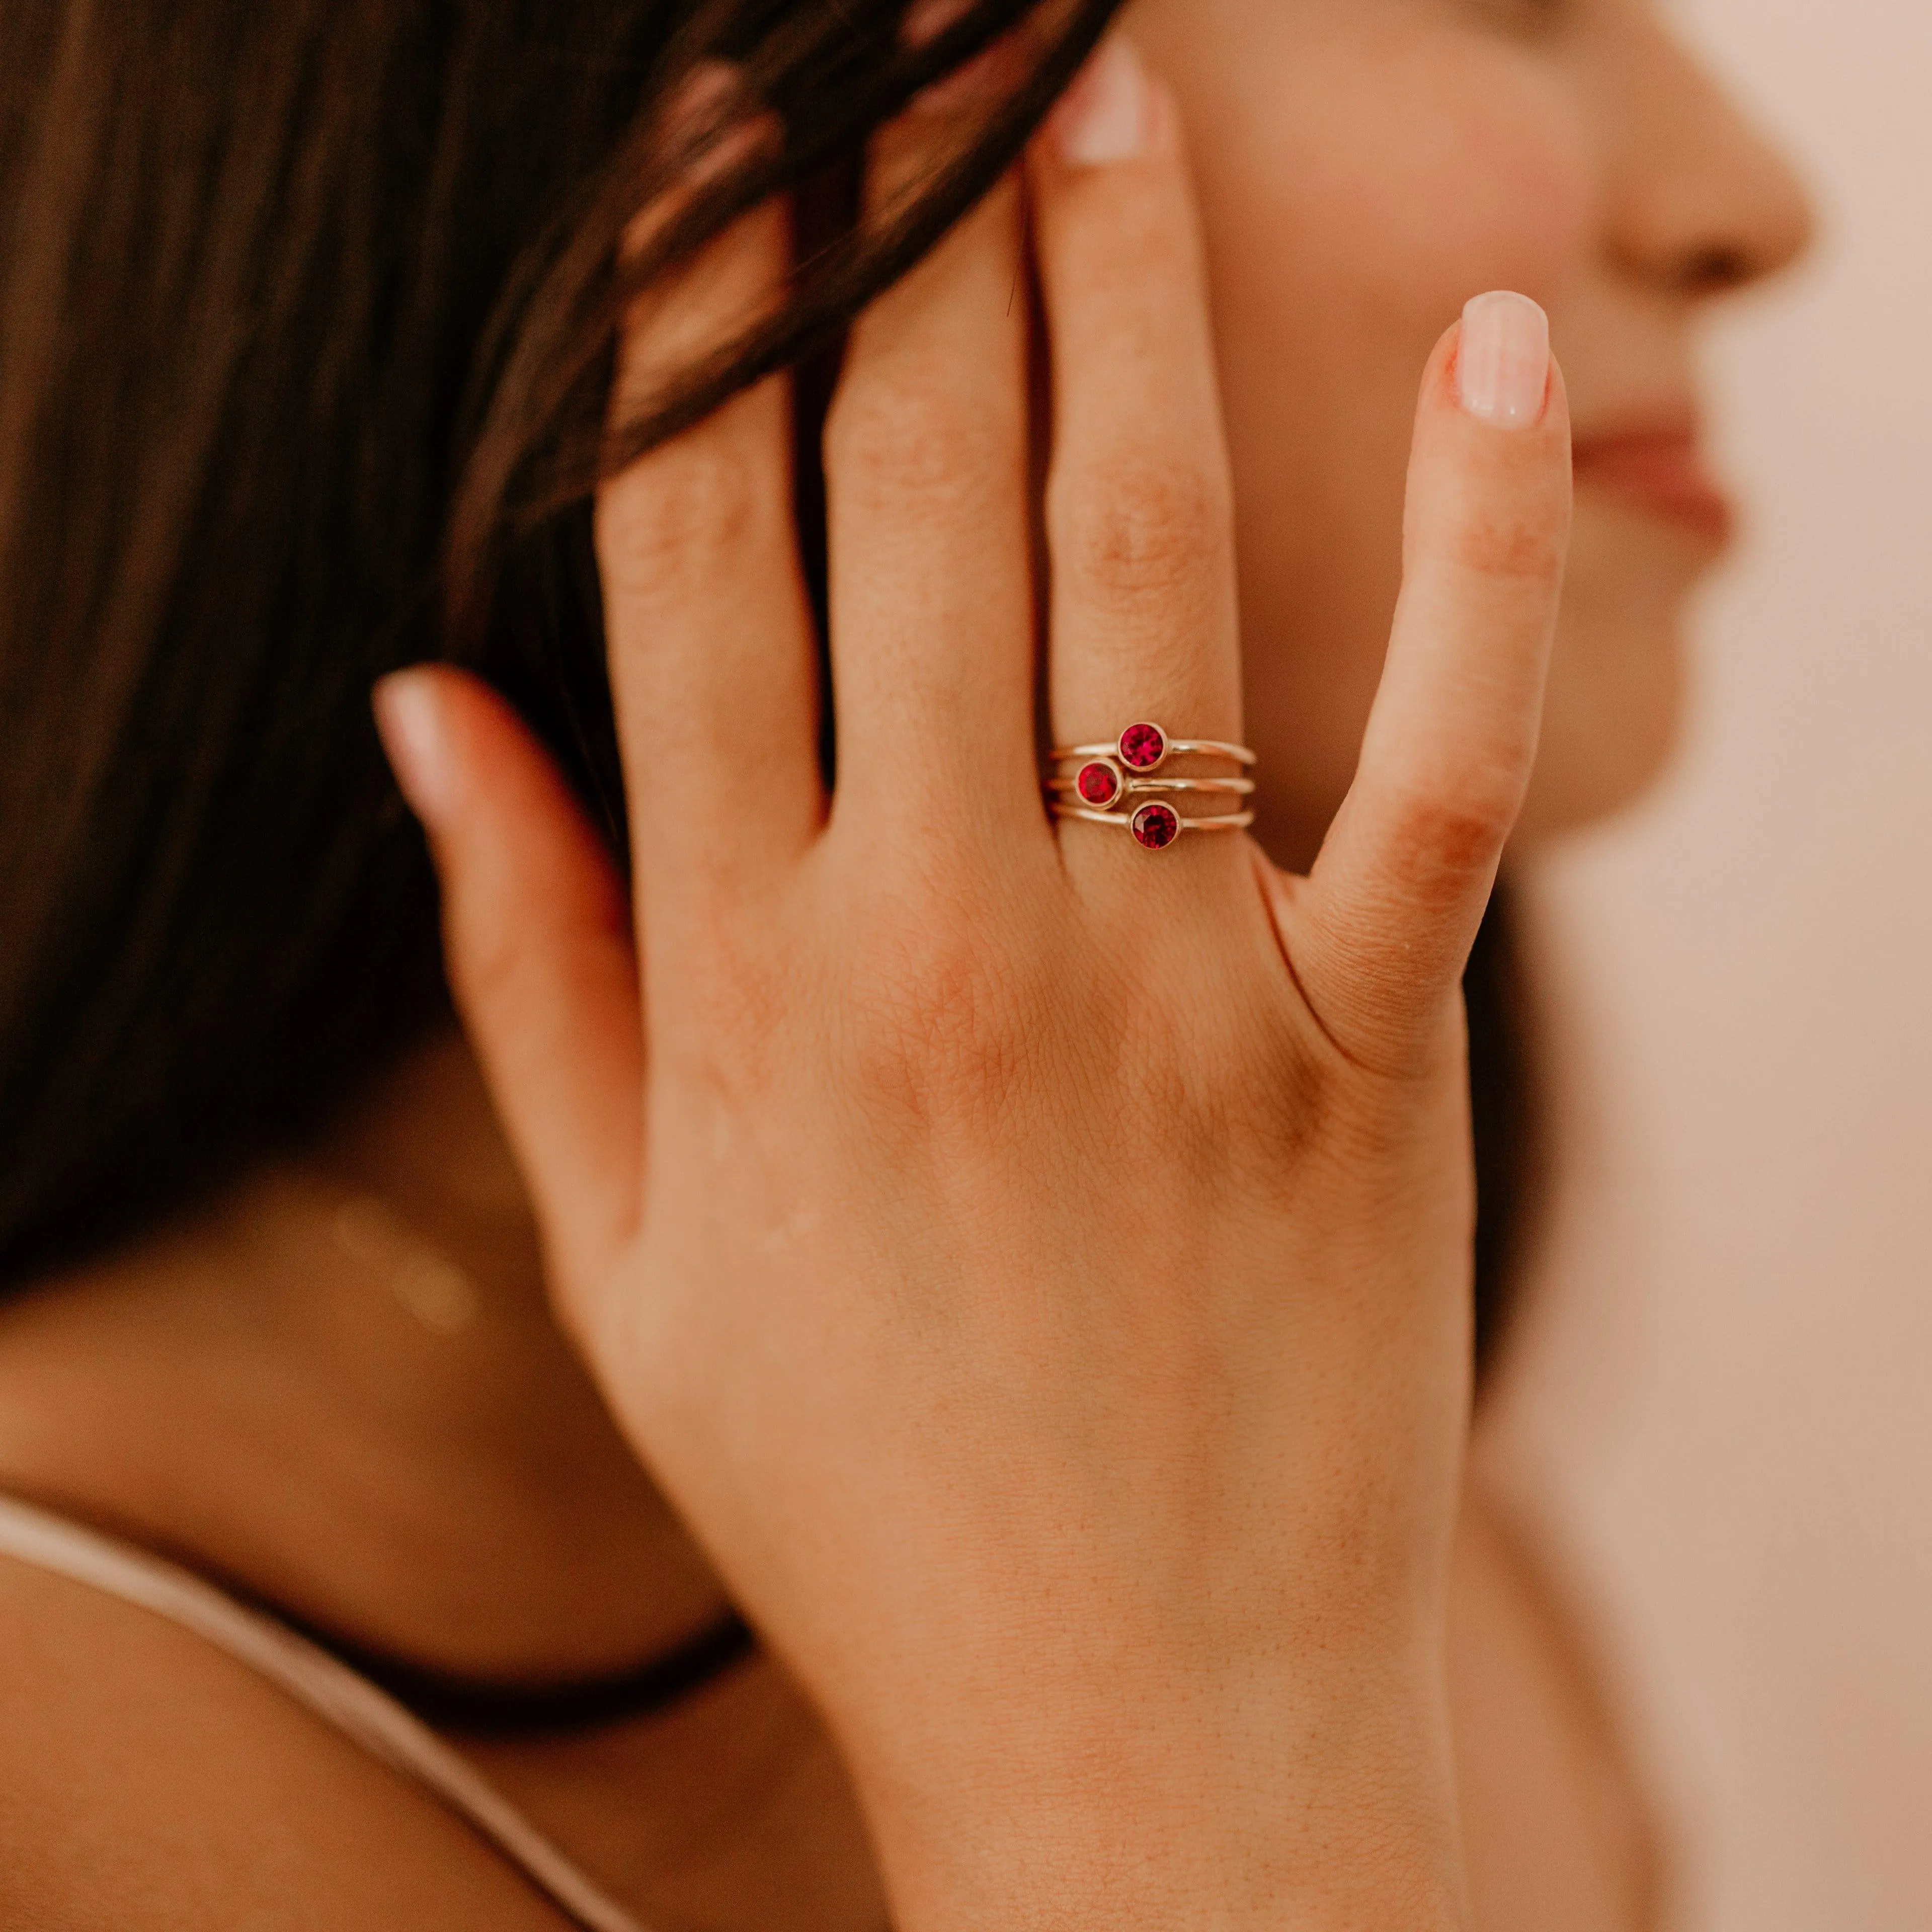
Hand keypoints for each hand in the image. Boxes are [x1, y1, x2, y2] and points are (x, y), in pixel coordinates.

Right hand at [376, 36, 1569, 1931]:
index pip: (685, 561)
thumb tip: (416, 711)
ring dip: (1113, 302)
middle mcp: (953, 950)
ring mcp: (1184, 995)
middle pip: (905, 503)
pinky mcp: (1379, 1050)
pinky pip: (1447, 753)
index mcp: (749, 991)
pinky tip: (1487, 351)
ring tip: (1093, 98)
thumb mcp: (635, 1260)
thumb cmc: (864, 1494)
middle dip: (890, 234)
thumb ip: (528, 971)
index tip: (700, 152)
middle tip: (898, 45)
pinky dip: (1482, 547)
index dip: (683, 320)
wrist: (1129, 1720)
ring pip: (1146, 565)